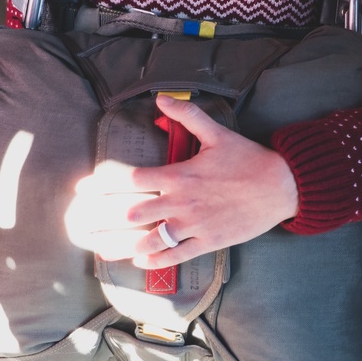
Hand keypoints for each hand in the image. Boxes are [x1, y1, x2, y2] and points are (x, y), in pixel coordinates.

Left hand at [63, 93, 298, 267]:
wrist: (281, 187)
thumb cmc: (248, 159)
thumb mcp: (217, 132)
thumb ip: (186, 116)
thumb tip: (161, 99)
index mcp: (180, 175)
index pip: (132, 179)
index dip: (104, 184)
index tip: (84, 188)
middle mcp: (182, 202)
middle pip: (133, 213)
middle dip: (103, 219)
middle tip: (80, 224)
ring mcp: (194, 225)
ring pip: (151, 240)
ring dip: (122, 245)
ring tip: (100, 248)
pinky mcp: (208, 242)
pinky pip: (177, 255)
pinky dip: (155, 260)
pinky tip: (138, 261)